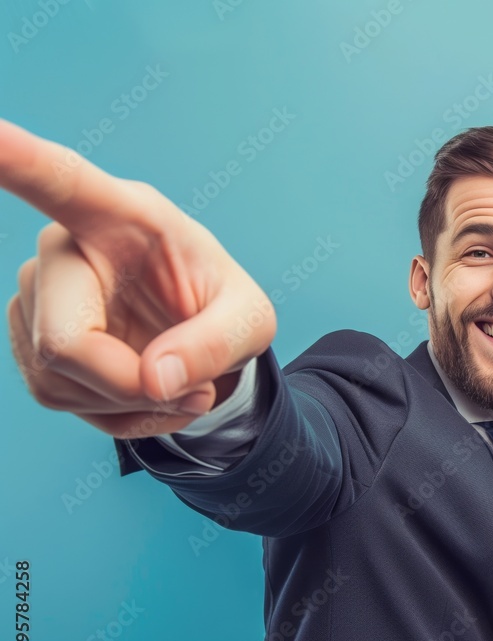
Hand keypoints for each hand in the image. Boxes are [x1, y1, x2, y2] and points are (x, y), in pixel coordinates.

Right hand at [1, 118, 275, 437]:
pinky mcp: (27, 336)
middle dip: (131, 387)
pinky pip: (57, 397)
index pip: (61, 180)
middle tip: (196, 394)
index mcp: (124, 215)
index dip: (14, 156)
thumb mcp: (251, 323)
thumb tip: (153, 379)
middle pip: (64, 341)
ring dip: (131, 404)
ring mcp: (35, 292)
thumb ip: (216, 344)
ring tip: (178, 385)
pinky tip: (149, 394)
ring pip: (58, 379)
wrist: (201, 337)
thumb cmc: (223, 310)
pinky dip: (115, 414)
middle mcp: (63, 245)